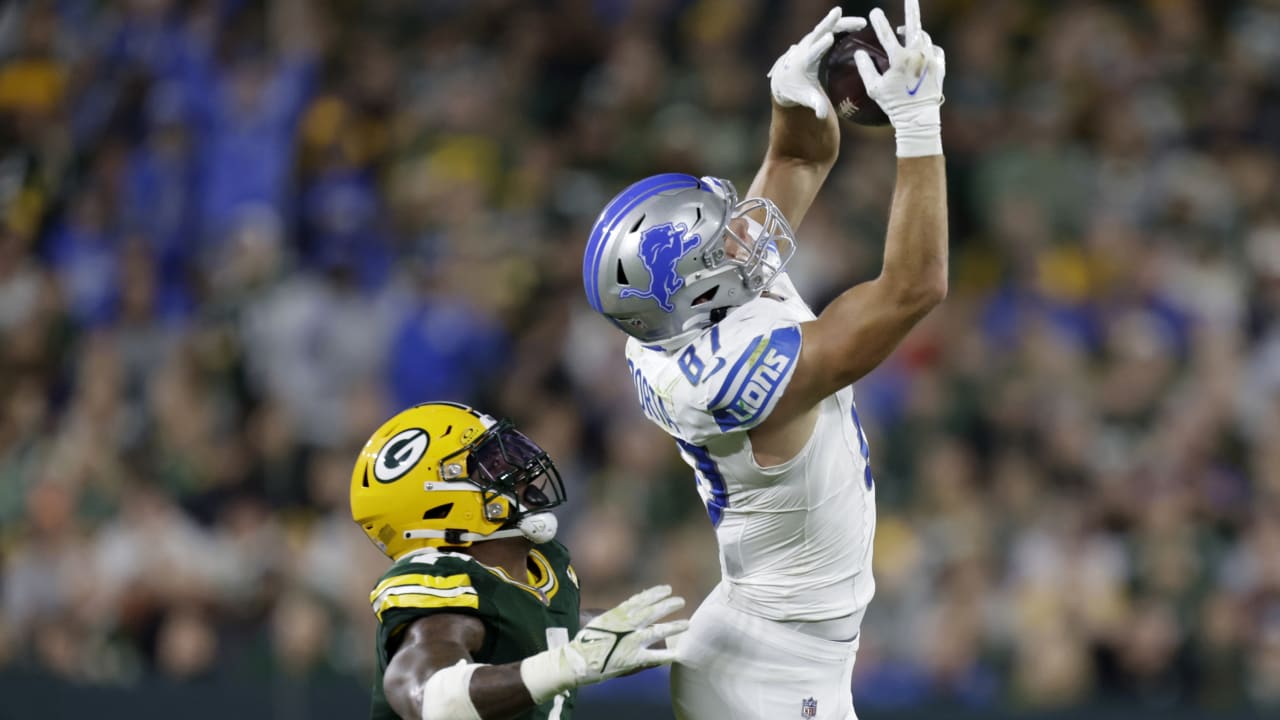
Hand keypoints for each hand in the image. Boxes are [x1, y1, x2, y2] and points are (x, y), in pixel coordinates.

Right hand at [520, 585, 687, 702]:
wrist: (577, 661)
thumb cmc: (586, 642)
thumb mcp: (600, 622)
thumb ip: (617, 615)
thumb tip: (631, 607)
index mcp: (618, 614)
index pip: (640, 600)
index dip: (655, 593)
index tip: (667, 588)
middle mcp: (627, 625)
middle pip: (652, 612)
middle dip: (668, 605)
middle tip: (681, 601)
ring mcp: (631, 642)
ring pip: (657, 631)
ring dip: (673, 626)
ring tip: (686, 623)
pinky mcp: (633, 659)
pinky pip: (654, 657)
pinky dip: (667, 655)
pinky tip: (679, 653)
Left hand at [768, 7, 867, 119]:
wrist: (784, 80)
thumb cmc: (797, 91)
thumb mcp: (806, 98)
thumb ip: (815, 104)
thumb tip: (821, 115)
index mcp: (803, 63)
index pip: (812, 53)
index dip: (820, 46)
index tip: (829, 38)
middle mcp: (805, 48)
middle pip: (817, 32)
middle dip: (828, 23)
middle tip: (840, 13)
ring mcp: (810, 41)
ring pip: (826, 27)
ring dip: (843, 23)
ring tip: (862, 23)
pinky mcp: (816, 38)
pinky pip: (830, 27)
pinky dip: (842, 25)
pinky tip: (859, 25)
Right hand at [855, 0, 944, 156]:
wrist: (919, 118)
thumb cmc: (893, 105)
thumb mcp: (874, 88)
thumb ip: (865, 68)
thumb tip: (859, 52)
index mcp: (899, 59)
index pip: (886, 34)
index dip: (879, 21)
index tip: (874, 12)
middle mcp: (917, 55)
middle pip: (914, 25)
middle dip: (911, 8)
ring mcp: (931, 59)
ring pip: (924, 38)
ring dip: (915, 35)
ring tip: (907, 35)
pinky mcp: (940, 65)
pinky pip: (934, 50)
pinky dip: (927, 49)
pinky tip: (921, 52)